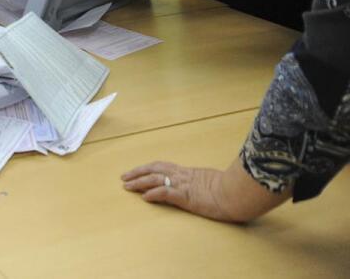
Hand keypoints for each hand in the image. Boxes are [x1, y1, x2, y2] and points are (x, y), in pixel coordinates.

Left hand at [121, 161, 236, 221]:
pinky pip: (166, 193)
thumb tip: (202, 185)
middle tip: (124, 177)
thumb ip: (204, 182)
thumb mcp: (214, 181)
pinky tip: (144, 197)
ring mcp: (184, 186)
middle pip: (154, 170)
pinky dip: (153, 194)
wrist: (239, 193)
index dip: (148, 168)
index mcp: (189, 173)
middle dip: (137, 172)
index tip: (138, 171)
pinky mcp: (187, 197)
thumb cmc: (232, 189)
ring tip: (127, 186)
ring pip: (155, 179)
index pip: (163, 167)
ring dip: (139, 182)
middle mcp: (183, 176)